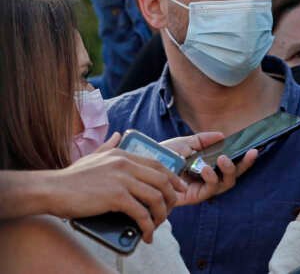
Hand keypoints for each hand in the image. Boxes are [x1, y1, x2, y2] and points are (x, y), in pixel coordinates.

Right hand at [47, 133, 186, 243]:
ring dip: (161, 215)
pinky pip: (141, 212)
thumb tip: (118, 135)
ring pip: (156, 197)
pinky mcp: (116, 197)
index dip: (172, 178)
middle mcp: (126, 164)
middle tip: (169, 211)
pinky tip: (146, 233)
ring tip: (157, 226)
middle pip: (162, 180)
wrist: (51, 190)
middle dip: (171, 198)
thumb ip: (108, 146)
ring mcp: (122, 180)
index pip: (158, 164)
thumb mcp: (92, 156)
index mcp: (122, 154)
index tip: (179, 189)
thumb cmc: (70, 177)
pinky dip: (148, 225)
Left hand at [160, 132, 256, 206]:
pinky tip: (206, 168)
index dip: (245, 159)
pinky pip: (210, 190)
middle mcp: (209, 178)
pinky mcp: (194, 197)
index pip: (232, 164)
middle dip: (243, 165)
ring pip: (226, 184)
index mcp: (209, 165)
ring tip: (222, 159)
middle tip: (248, 153)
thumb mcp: (186, 142)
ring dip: (228, 171)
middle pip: (234, 176)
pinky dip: (211, 178)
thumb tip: (222, 136)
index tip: (254, 150)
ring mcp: (203, 188)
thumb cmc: (164, 155)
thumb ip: (203, 139)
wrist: (146, 165)